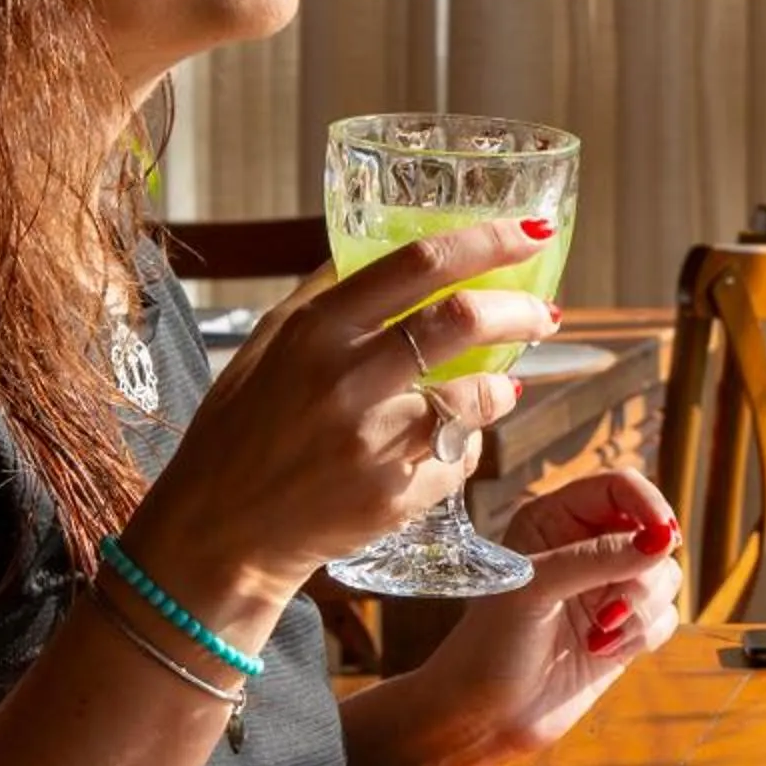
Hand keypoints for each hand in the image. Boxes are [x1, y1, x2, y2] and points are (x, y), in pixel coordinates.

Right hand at [122, 219, 560, 605]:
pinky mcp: (394, 498)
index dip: (486, 242)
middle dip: (520, 311)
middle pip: (463, 321)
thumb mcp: (269, 345)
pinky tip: (443, 446)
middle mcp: (346, 381)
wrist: (222, 532)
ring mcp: (373, 443)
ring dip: (502, 388)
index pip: (418, 264)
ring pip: (478, 397)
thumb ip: (327, 295)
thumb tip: (387, 245)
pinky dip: (465, 447)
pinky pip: (460, 459)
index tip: (531, 233)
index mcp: (316, 330)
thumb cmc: (244, 430)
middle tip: (544, 312)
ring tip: (499, 387)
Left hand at [414, 469, 685, 765]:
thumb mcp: (536, 589)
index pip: (620, 487)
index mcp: (554, 519)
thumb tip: (663, 541)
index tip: (664, 538)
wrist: (484, 717)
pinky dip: (643, 634)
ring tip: (600, 634)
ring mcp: (607, 589)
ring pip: (665, 576)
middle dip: (643, 572)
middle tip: (610, 607)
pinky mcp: (624, 629)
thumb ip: (598, 558)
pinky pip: (664, 616)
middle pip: (653, 532)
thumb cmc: (490, 645)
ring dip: (641, 609)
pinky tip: (602, 651)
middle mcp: (584, 547)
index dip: (649, 505)